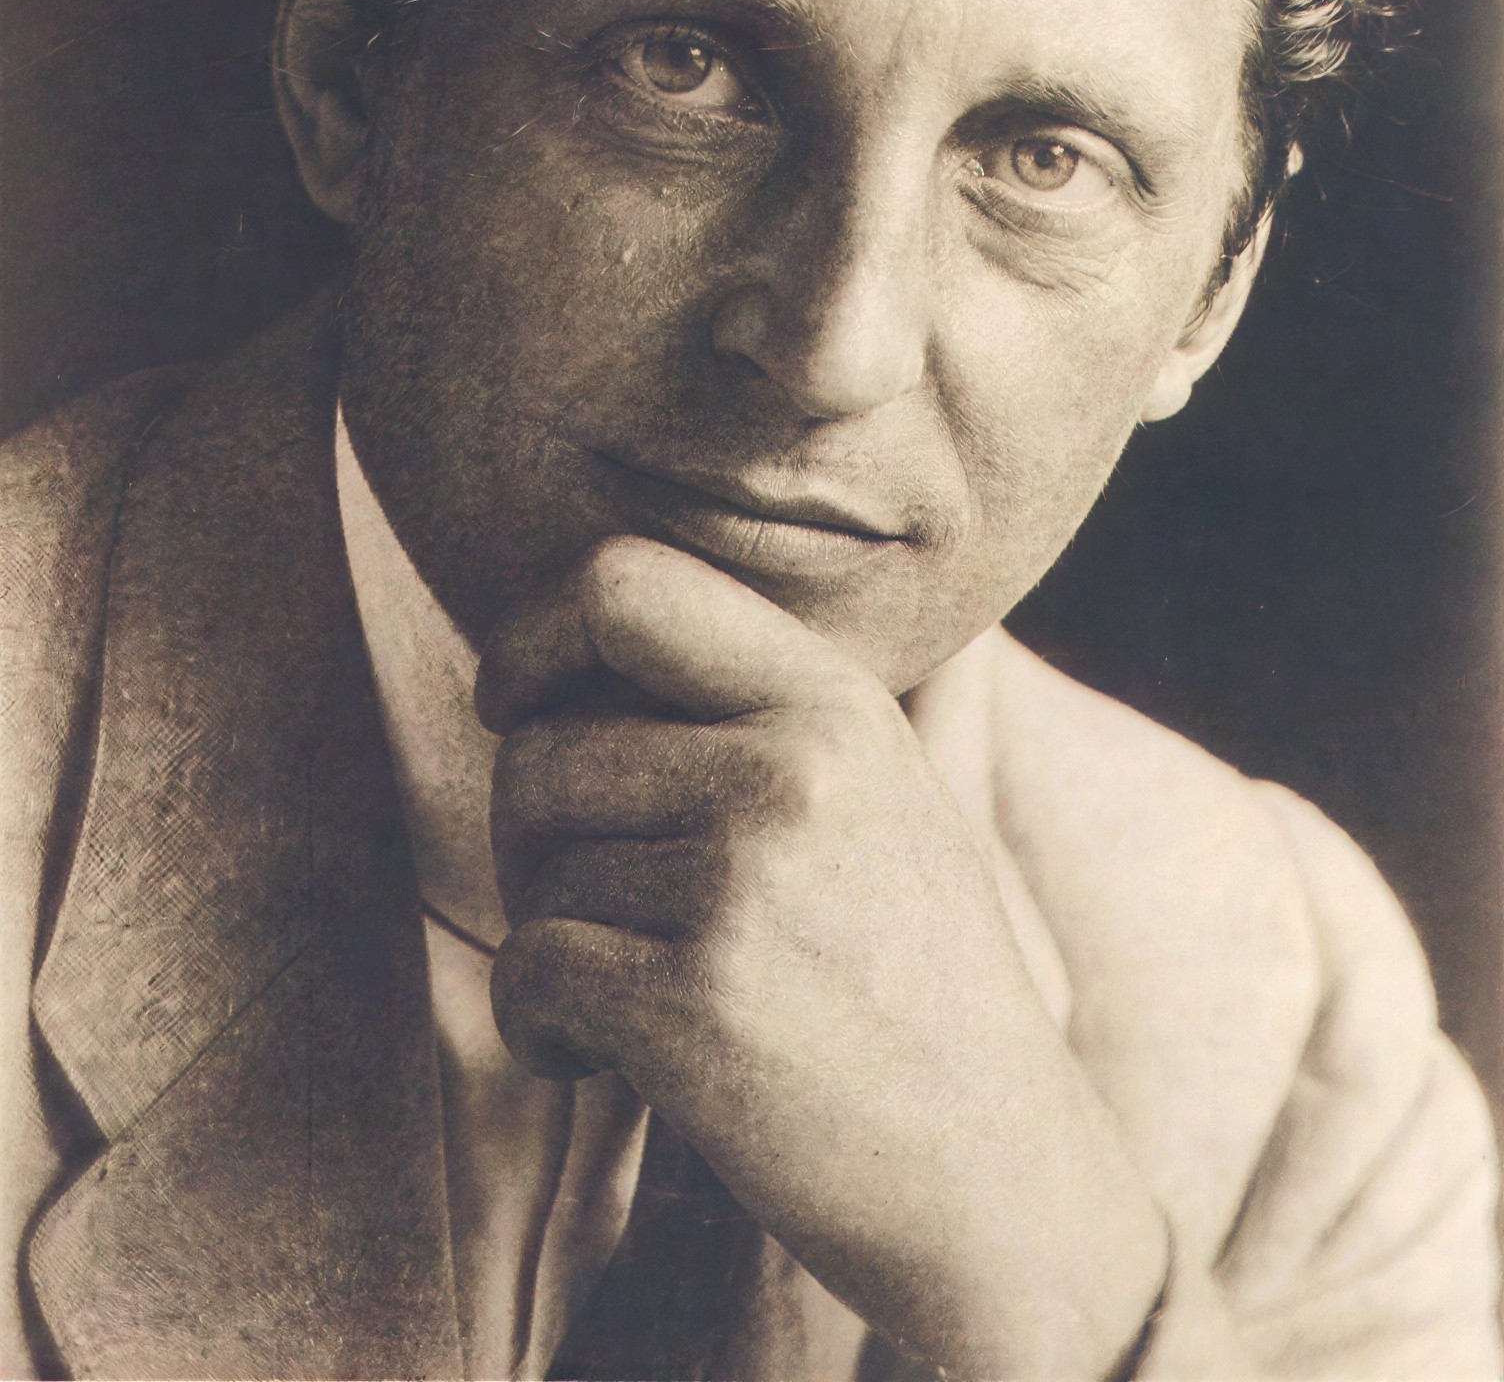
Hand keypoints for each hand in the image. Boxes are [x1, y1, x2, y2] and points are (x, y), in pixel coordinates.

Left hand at [482, 535, 1166, 1380]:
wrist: (994, 1175)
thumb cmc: (904, 975)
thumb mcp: (872, 788)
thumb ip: (747, 706)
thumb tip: (560, 648)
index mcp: (830, 697)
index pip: (622, 583)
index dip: (531, 638)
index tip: (512, 705)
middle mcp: (792, 768)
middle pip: (540, 749)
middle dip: (525, 838)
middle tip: (588, 906)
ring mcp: (746, 883)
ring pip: (533, 872)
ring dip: (549, 943)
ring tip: (636, 991)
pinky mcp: (697, 1004)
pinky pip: (529, 973)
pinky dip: (534, 1026)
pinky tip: (600, 1056)